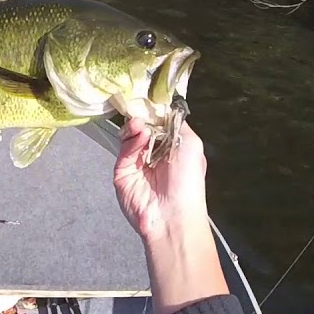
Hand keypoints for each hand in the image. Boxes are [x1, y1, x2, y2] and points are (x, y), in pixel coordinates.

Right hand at [113, 116, 209, 241]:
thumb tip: (163, 109)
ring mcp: (136, 162)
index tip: (150, 99)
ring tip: (140, 124)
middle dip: (142, 117)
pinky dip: (131, 140)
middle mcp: (153, 152)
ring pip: (129, 136)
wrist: (173, 214)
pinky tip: (139, 134)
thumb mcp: (191, 144)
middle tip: (143, 111)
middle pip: (141, 126)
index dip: (154, 111)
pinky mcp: (122, 171)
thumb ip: (177, 123)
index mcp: (171, 146)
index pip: (158, 122)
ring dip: (135, 126)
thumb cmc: (188, 181)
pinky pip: (124, 150)